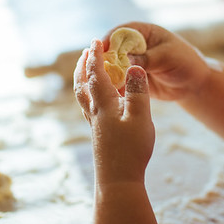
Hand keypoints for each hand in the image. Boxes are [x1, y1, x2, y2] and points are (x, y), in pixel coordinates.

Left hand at [74, 39, 154, 185]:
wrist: (118, 182)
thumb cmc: (131, 151)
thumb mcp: (140, 118)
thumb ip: (137, 91)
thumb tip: (134, 67)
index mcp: (104, 104)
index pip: (96, 73)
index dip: (96, 56)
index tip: (96, 40)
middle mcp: (95, 112)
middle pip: (82, 83)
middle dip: (84, 65)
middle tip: (87, 51)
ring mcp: (95, 125)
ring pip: (83, 96)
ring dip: (84, 79)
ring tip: (88, 70)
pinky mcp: (99, 135)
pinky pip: (90, 107)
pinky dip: (90, 95)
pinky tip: (99, 100)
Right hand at [104, 22, 212, 101]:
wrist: (193, 84)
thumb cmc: (185, 62)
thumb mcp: (167, 57)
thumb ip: (146, 58)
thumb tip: (125, 60)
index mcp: (141, 32)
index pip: (119, 33)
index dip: (107, 41)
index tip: (99, 52)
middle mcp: (133, 46)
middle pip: (111, 51)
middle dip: (103, 61)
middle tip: (96, 72)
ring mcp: (130, 63)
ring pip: (112, 67)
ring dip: (107, 76)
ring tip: (102, 85)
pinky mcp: (131, 79)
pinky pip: (118, 82)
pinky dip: (114, 87)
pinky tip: (110, 95)